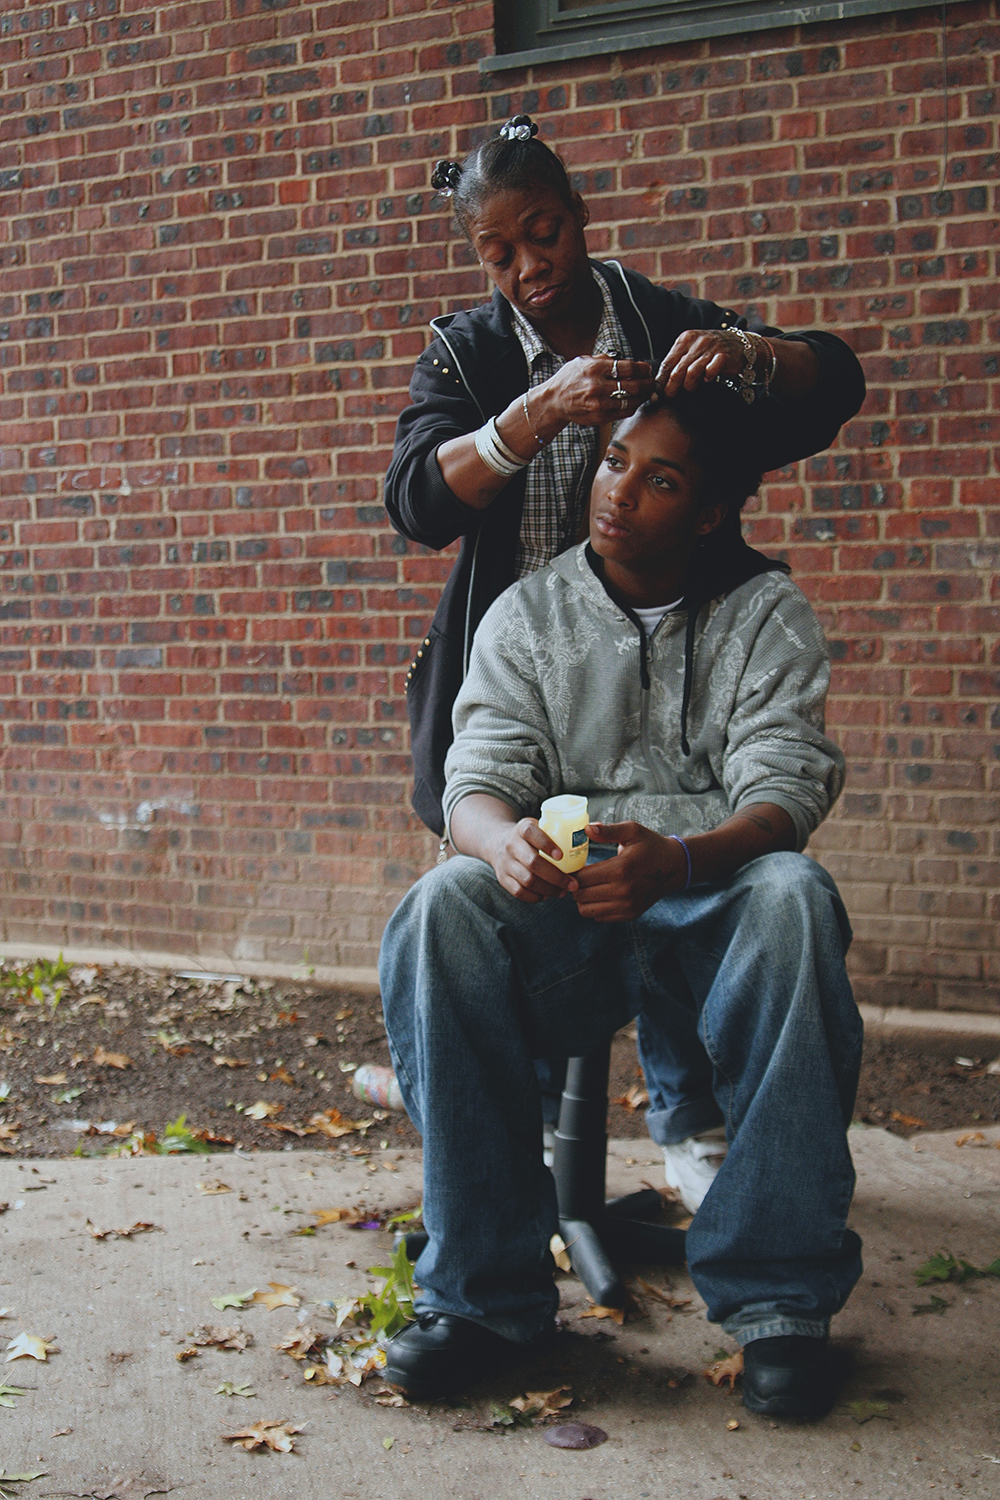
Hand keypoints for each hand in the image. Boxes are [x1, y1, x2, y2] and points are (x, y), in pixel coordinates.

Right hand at [489, 817, 580, 903]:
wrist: (498, 843)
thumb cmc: (530, 837)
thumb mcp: (539, 826)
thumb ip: (558, 831)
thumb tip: (591, 834)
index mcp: (522, 829)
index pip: (531, 834)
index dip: (546, 844)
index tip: (562, 856)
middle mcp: (511, 845)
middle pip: (533, 863)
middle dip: (556, 877)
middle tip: (573, 884)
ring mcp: (505, 863)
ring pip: (527, 881)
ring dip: (549, 889)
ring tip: (563, 892)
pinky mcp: (503, 879)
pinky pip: (519, 892)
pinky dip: (535, 896)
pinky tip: (547, 895)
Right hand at [534, 356, 654, 431]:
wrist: (554, 400)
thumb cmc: (570, 379)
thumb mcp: (583, 361)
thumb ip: (605, 360)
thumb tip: (627, 361)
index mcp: (595, 369)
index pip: (629, 368)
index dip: (643, 369)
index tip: (647, 369)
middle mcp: (597, 387)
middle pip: (634, 386)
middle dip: (647, 383)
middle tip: (651, 381)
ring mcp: (599, 404)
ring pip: (631, 401)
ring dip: (643, 396)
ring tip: (646, 392)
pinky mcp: (600, 417)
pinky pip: (624, 412)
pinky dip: (633, 406)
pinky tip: (635, 401)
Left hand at [572, 822, 686, 921]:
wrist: (674, 866)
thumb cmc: (650, 845)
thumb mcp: (632, 831)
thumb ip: (608, 831)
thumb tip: (587, 828)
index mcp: (620, 869)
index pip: (581, 878)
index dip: (573, 872)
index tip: (575, 866)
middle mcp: (623, 891)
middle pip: (580, 895)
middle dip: (576, 885)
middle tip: (580, 876)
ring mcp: (627, 906)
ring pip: (586, 910)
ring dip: (583, 899)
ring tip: (589, 886)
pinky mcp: (630, 914)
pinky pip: (599, 917)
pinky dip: (595, 907)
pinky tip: (601, 894)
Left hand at [657, 329, 762, 396]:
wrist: (740, 345)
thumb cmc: (711, 353)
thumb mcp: (691, 354)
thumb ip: (676, 365)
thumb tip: (657, 387)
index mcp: (684, 340)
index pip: (667, 363)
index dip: (660, 382)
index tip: (655, 396)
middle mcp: (696, 342)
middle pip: (676, 370)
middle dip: (671, 387)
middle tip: (670, 397)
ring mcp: (710, 347)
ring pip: (691, 372)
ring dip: (689, 385)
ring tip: (692, 388)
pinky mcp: (723, 355)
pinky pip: (711, 370)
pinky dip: (708, 377)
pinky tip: (708, 380)